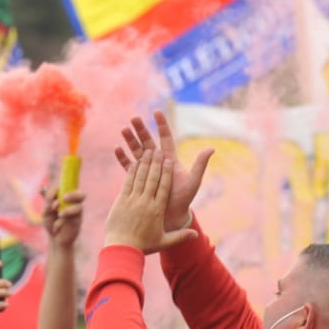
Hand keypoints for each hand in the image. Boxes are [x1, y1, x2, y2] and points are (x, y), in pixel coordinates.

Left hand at [41, 187, 85, 249]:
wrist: (54, 238)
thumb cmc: (50, 222)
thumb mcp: (45, 212)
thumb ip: (48, 201)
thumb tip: (49, 190)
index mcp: (64, 198)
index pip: (68, 187)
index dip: (62, 187)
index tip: (55, 192)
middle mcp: (73, 203)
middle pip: (81, 194)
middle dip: (73, 195)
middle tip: (64, 198)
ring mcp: (76, 212)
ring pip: (79, 206)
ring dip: (68, 210)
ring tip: (59, 215)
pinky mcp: (78, 220)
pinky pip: (74, 218)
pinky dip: (63, 221)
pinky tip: (57, 225)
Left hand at [102, 150, 199, 254]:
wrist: (122, 249)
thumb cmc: (143, 246)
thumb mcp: (164, 241)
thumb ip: (181, 236)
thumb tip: (197, 235)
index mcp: (158, 210)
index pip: (164, 187)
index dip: (166, 172)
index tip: (169, 161)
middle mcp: (146, 203)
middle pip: (153, 178)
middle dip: (156, 163)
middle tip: (158, 151)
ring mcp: (132, 200)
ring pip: (140, 178)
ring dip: (144, 163)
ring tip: (147, 152)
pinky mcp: (121, 201)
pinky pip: (127, 182)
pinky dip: (131, 172)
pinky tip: (134, 162)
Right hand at [113, 113, 209, 234]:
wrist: (171, 215)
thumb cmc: (184, 198)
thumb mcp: (193, 181)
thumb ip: (200, 165)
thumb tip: (211, 148)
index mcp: (170, 159)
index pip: (165, 138)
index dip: (161, 125)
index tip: (156, 112)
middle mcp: (157, 162)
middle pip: (148, 142)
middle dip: (141, 130)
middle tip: (134, 118)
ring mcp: (147, 170)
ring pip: (136, 151)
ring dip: (130, 141)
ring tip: (123, 130)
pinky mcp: (138, 179)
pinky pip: (128, 166)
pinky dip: (123, 158)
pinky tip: (117, 149)